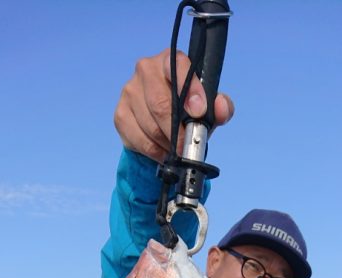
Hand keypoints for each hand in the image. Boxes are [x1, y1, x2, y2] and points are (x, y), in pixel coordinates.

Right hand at [114, 48, 233, 162]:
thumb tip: (221, 107)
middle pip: (160, 103)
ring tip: (177, 149)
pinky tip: (164, 152)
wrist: (161, 123)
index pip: (178, 67)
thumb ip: (220, 107)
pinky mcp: (120, 115)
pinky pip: (140, 140)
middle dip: (177, 130)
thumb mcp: (208, 107)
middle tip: (187, 146)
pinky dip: (156, 151)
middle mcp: (146, 70)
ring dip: (167, 143)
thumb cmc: (186, 109)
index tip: (198, 112)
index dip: (190, 91)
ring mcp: (130, 92)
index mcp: (169, 60)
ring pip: (150, 125)